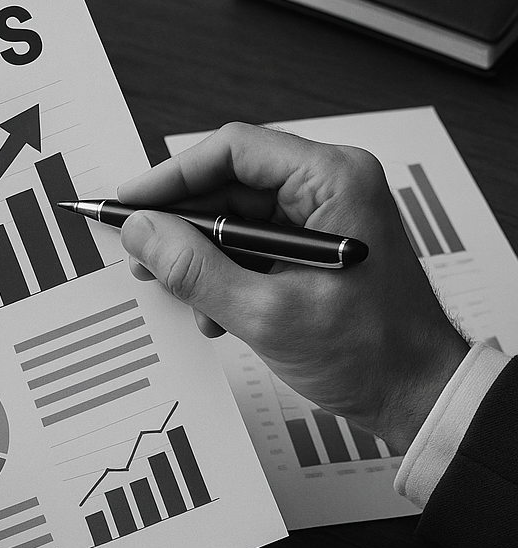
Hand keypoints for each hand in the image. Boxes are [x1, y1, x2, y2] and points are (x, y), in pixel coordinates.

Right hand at [118, 122, 469, 453]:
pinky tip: (214, 312)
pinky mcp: (313, 247)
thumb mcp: (265, 314)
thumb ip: (195, 269)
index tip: (131, 203)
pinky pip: (251, 244)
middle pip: (229, 185)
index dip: (173, 176)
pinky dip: (223, 274)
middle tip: (142, 256)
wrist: (416, 396)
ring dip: (201, 258)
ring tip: (181, 295)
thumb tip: (141, 232)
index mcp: (333, 181)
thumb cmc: (371, 354)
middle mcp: (330, 187)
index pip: (234, 151)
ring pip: (234, 218)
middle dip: (182, 226)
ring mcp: (322, 217)